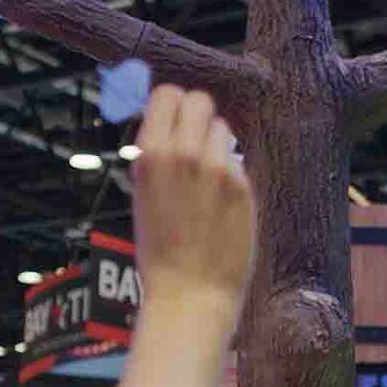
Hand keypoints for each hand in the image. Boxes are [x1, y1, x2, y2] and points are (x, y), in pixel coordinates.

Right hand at [129, 83, 254, 313]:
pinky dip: (230, 172)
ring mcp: (217, 168)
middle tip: (194, 140)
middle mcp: (184, 153)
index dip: (172, 104)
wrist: (190, 293)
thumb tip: (172, 122)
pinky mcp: (242, 186)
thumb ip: (159, 154)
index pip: (167, 93)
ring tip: (207, 177)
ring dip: (216, 143)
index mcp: (150, 154)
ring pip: (222, 127)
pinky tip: (221, 201)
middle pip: (200, 100)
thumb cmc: (162, 250)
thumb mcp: (144, 194)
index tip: (174, 117)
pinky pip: (237, 159)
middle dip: (197, 115)